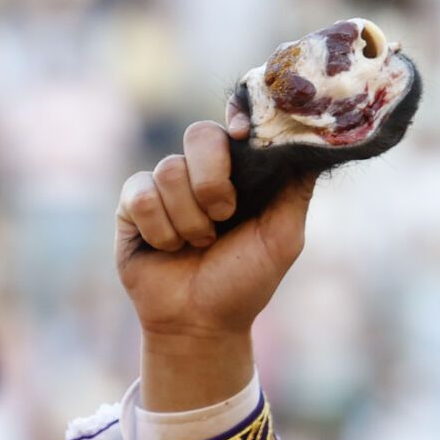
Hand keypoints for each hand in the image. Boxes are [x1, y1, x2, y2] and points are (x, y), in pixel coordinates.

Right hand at [115, 112, 314, 410]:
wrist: (201, 324)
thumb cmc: (244, 282)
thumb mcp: (283, 238)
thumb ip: (295, 188)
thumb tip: (307, 140)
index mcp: (239, 172)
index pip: (235, 121)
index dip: (238, 116)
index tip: (243, 134)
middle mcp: (200, 172)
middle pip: (199, 135)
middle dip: (213, 180)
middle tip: (224, 216)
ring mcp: (164, 186)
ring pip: (169, 171)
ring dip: (190, 220)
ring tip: (198, 245)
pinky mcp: (132, 205)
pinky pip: (141, 195)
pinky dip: (161, 229)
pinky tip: (169, 249)